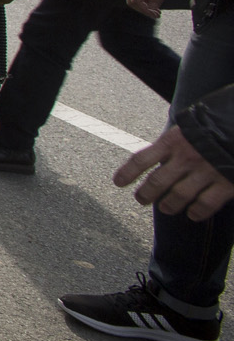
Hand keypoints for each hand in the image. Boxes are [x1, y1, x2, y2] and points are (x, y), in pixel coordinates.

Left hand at [114, 125, 233, 220]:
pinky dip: (197, 212)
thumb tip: (152, 159)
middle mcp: (187, 157)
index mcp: (173, 141)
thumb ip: (171, 144)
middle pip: (157, 182)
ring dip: (169, 205)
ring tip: (166, 208)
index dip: (127, 173)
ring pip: (179, 196)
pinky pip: (206, 204)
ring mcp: (207, 171)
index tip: (118, 183)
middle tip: (141, 199)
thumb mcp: (186, 128)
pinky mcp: (227, 183)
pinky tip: (193, 214)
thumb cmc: (211, 127)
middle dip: (145, 194)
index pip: (141, 159)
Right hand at [127, 0, 180, 18]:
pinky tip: (151, 1)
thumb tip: (152, 10)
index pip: (136, 2)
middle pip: (131, 2)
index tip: (156, 15)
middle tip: (156, 13)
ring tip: (155, 9)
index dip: (146, 11)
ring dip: (142, 5)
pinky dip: (142, 0)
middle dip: (143, 10)